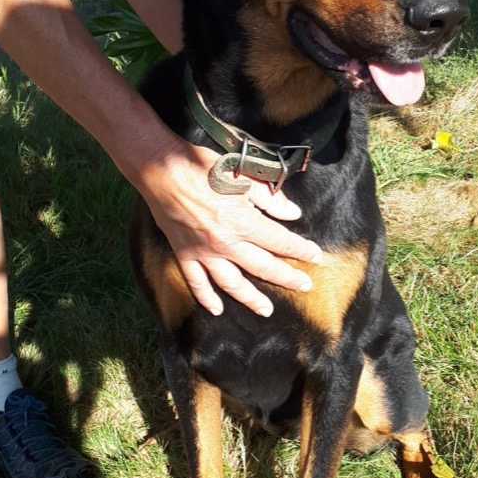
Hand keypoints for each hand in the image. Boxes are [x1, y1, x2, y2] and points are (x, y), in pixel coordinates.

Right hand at [136, 136, 321, 316]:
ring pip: (232, 284)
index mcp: (244, 222)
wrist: (161, 169)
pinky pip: (197, 282)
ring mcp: (204, 252)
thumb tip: (292, 214)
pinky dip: (206, 298)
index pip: (281, 242)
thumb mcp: (244, 175)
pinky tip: (217, 309)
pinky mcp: (184, 254)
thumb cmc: (203, 167)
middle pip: (264, 267)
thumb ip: (271, 197)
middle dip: (288, 278)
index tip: (316, 257)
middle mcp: (226, 243)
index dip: (301, 250)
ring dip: (251, 299)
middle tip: (305, 286)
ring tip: (266, 310)